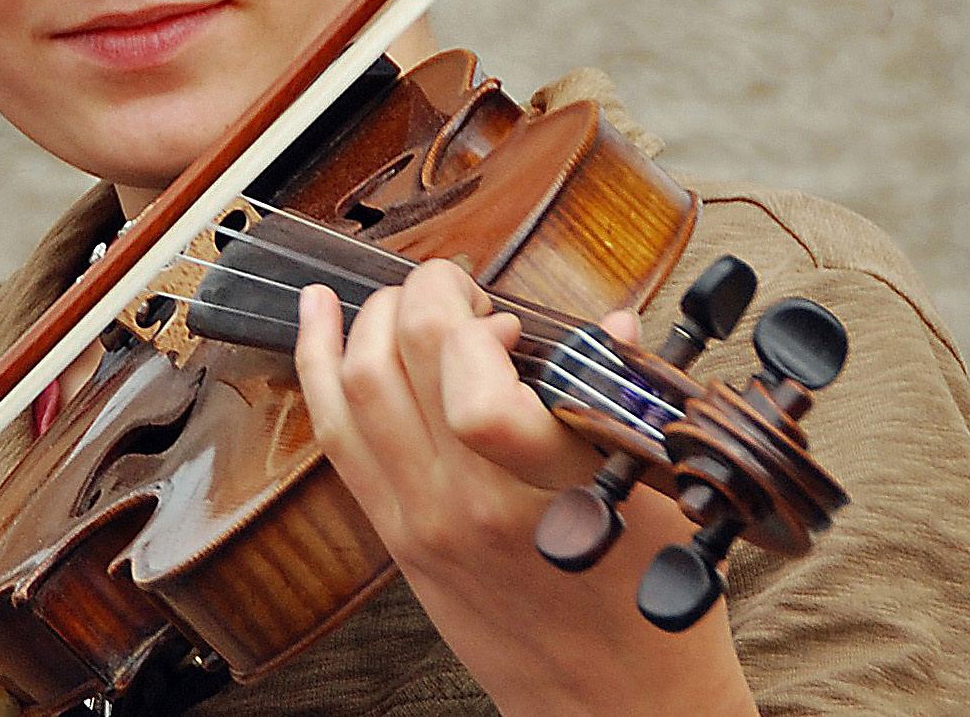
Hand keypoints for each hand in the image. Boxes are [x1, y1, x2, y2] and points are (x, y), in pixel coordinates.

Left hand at [294, 259, 758, 716]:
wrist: (608, 706)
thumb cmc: (644, 599)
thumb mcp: (651, 488)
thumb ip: (617, 393)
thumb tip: (608, 321)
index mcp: (545, 489)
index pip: (472, 385)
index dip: (473, 322)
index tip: (505, 316)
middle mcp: (468, 503)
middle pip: (402, 359)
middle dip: (424, 294)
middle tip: (461, 293)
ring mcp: (419, 520)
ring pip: (352, 389)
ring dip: (369, 319)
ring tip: (401, 297)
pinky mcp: (394, 536)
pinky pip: (335, 436)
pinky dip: (318, 365)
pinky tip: (318, 316)